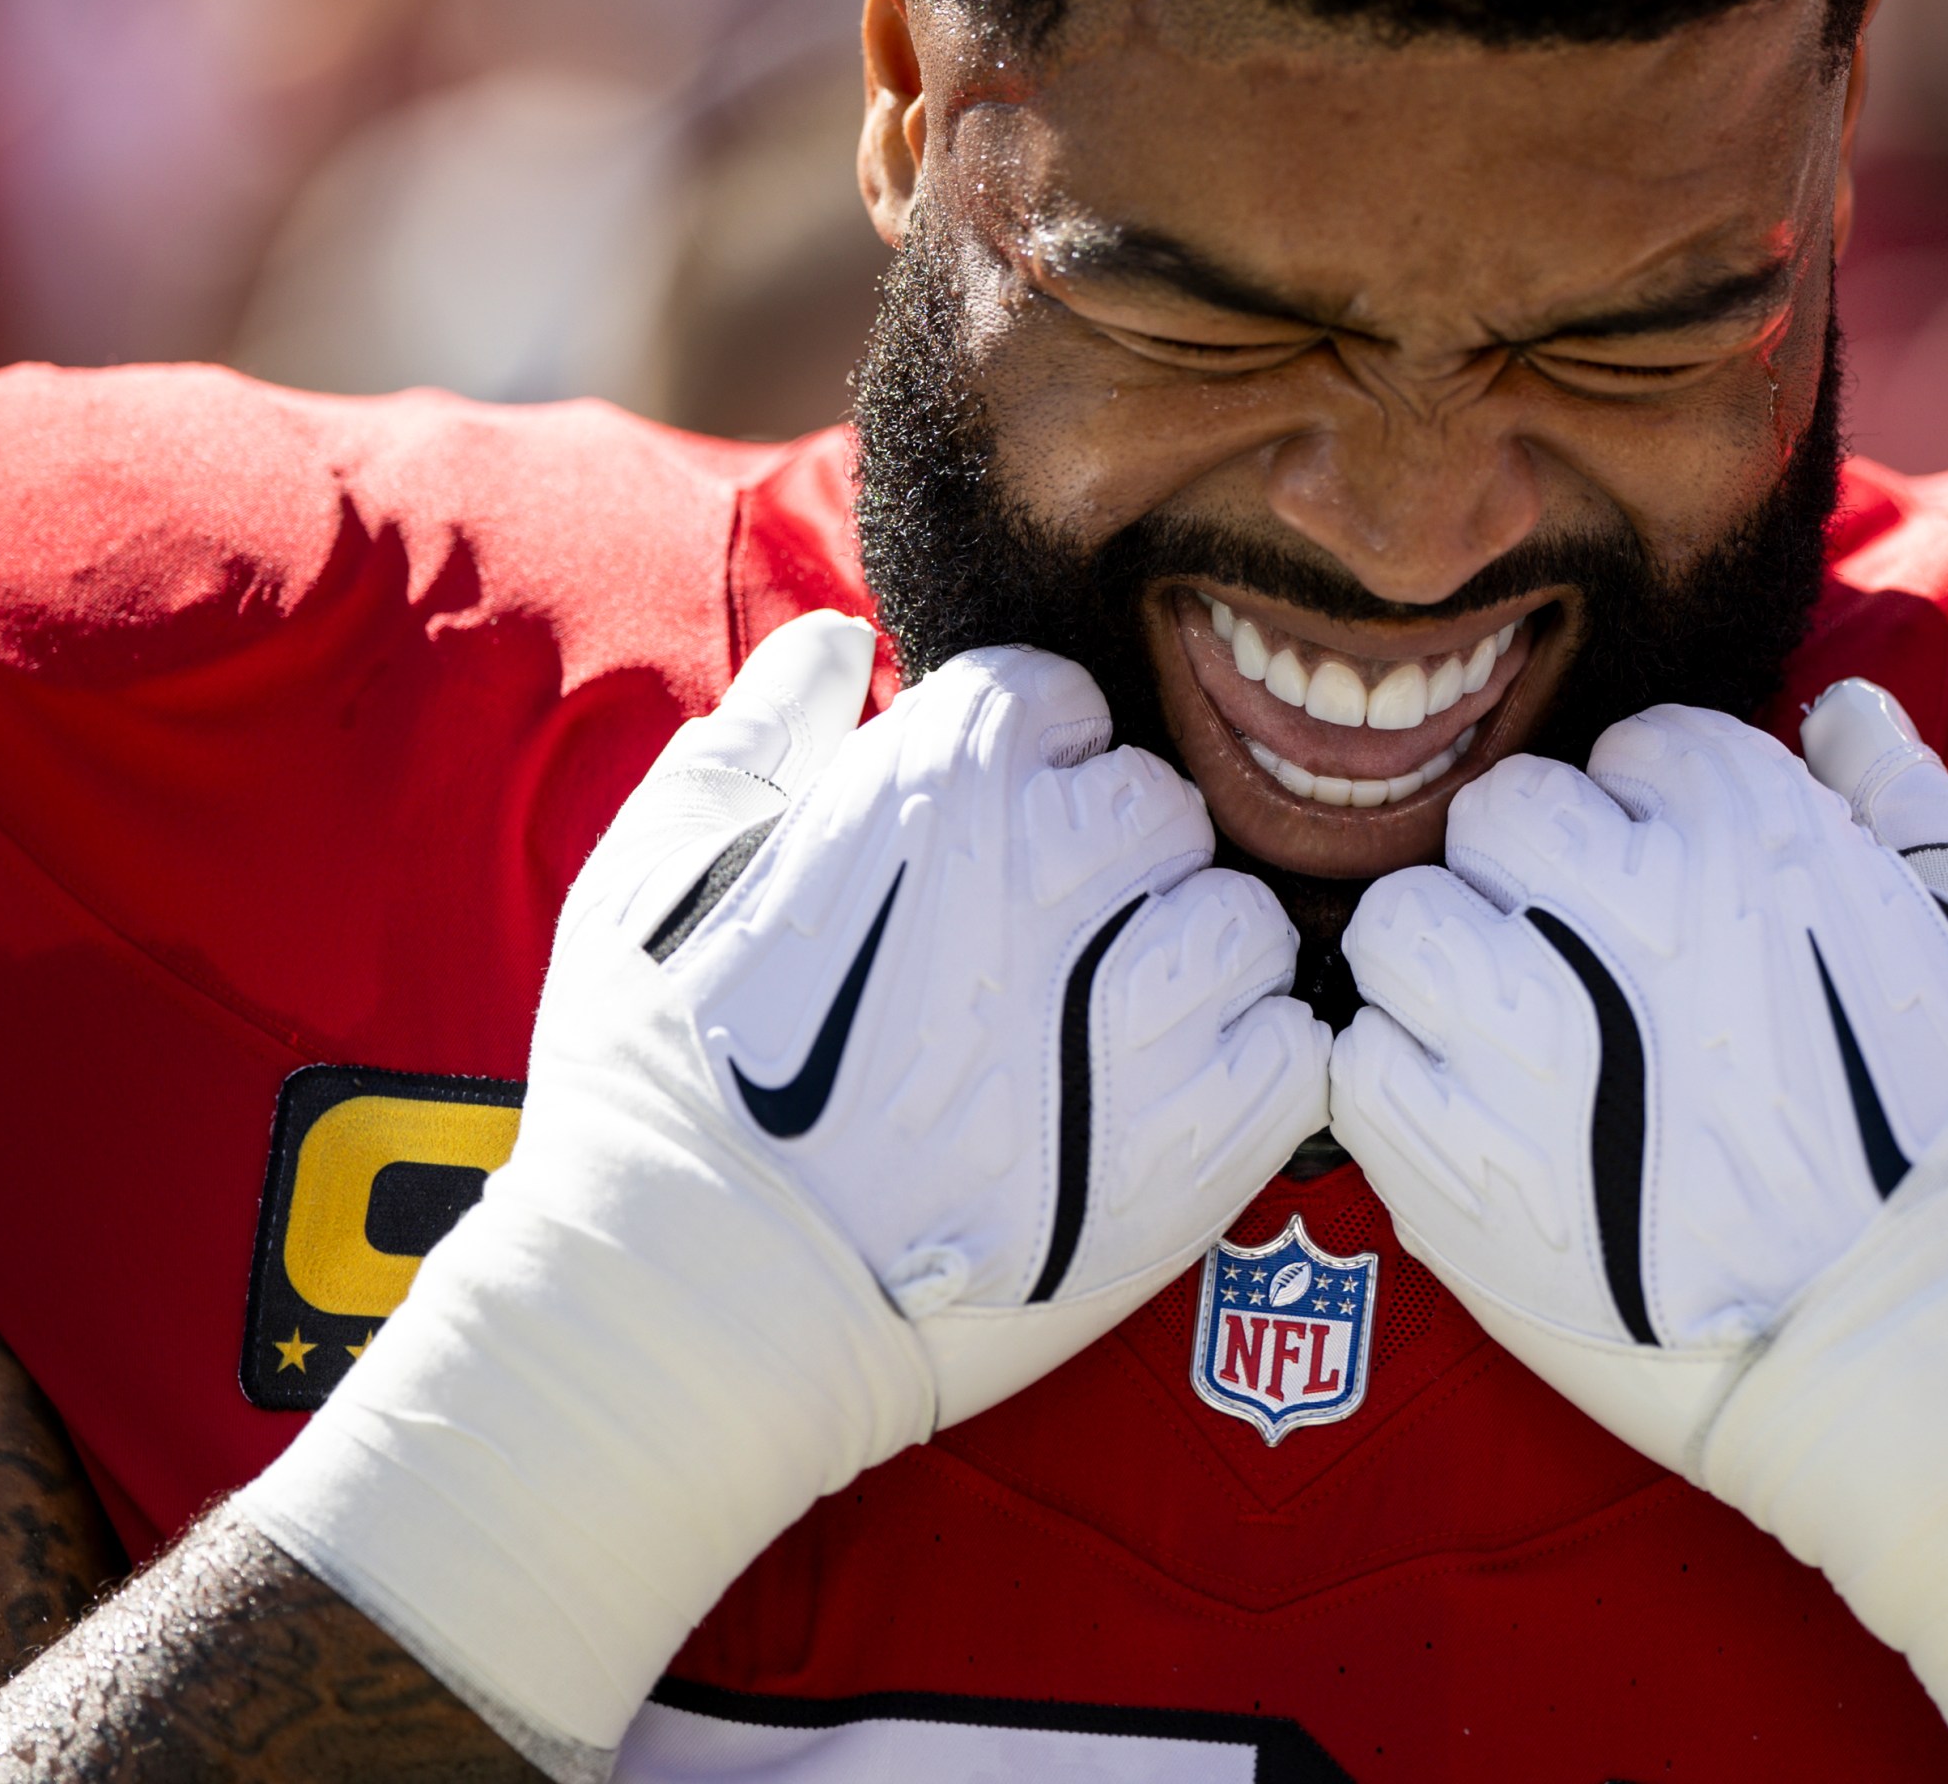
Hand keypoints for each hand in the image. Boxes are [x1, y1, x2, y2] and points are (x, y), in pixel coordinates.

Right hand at [242, 617, 1330, 1779]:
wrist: (682, 1310)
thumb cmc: (656, 1090)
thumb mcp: (657, 874)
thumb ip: (760, 735)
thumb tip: (836, 638)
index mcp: (932, 784)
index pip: (1059, 700)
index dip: (1026, 773)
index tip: (986, 849)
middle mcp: (1047, 869)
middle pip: (1163, 804)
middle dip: (1116, 866)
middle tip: (1048, 956)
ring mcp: (1126, 1010)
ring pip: (1246, 922)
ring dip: (1195, 968)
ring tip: (1113, 1038)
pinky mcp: (1187, 1148)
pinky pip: (1291, 1051)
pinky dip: (1249, 1072)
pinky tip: (1162, 1109)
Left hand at [1330, 686, 1947, 1783]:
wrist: (1943, 1364)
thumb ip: (1909, 800)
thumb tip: (1838, 707)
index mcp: (1757, 840)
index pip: (1638, 748)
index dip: (1655, 815)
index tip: (1677, 888)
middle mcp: (1632, 914)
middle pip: (1499, 816)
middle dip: (1532, 871)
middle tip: (1571, 956)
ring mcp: (1536, 1044)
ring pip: (1403, 922)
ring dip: (1442, 965)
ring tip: (1497, 1029)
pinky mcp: (1467, 1173)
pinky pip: (1364, 1067)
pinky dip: (1400, 1084)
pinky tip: (1470, 1120)